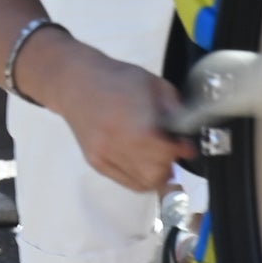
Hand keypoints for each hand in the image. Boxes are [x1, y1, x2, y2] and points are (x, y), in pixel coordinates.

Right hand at [44, 36, 191, 194]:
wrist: (75, 81)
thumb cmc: (118, 79)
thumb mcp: (155, 84)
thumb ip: (175, 111)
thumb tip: (186, 139)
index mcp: (137, 126)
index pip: (169, 153)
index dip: (181, 148)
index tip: (183, 143)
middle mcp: (120, 146)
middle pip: (158, 173)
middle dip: (168, 162)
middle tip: (168, 148)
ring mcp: (106, 157)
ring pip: (144, 183)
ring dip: (156, 173)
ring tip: (155, 156)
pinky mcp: (96, 163)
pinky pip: (127, 183)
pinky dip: (140, 177)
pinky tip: (141, 161)